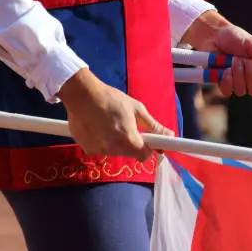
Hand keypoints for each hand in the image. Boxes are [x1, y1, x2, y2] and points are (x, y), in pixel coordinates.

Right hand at [57, 69, 173, 161]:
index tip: (148, 140)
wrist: (82, 95)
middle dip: (133, 143)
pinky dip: (103, 141)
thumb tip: (170, 135)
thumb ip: (153, 126)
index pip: (145, 155)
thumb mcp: (137, 109)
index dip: (149, 149)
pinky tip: (99, 127)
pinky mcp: (87, 149)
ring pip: (116, 152)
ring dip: (117, 142)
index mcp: (129, 139)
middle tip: (128, 126)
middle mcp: (114, 149)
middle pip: (130, 154)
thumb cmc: (112, 99)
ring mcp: (99, 150)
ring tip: (111, 124)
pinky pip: (102, 149)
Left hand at [180, 10, 251, 96]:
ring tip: (232, 60)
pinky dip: (226, 80)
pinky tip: (224, 69)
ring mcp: (236, 82)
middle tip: (243, 60)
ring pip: (241, 91)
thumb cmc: (234, 37)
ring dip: (236, 75)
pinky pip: (227, 91)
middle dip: (249, 74)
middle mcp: (249, 79)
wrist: (214, 35)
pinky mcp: (222, 84)